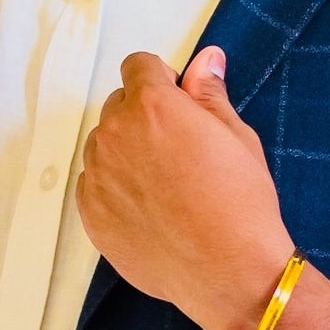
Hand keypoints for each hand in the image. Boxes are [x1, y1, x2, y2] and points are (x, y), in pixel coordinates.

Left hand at [76, 46, 294, 329]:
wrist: (227, 271)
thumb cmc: (240, 201)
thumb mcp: (236, 136)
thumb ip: (209, 93)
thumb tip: (206, 58)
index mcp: (152, 105)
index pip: (138, 66)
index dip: (162, 80)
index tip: (181, 104)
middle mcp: (115, 133)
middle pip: (119, 104)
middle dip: (144, 115)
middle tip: (179, 148)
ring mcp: (96, 174)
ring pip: (104, 144)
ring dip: (127, 151)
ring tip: (165, 184)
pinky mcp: (89, 212)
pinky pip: (94, 182)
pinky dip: (115, 186)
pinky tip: (150, 209)